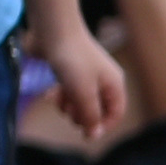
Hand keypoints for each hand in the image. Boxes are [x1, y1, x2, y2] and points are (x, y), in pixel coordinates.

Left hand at [18, 21, 123, 145]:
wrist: (53, 29)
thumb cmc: (72, 60)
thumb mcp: (83, 92)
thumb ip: (90, 115)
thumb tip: (94, 135)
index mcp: (114, 84)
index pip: (116, 113)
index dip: (102, 125)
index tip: (85, 133)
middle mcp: (103, 80)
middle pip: (96, 109)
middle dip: (80, 114)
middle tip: (68, 112)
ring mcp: (85, 75)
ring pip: (79, 102)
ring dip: (66, 105)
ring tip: (56, 98)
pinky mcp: (69, 70)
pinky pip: (68, 91)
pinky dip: (59, 95)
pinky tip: (49, 92)